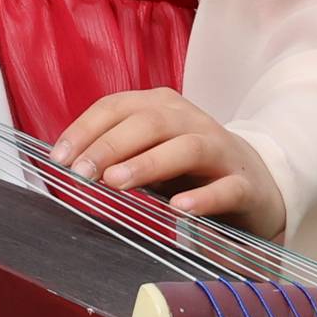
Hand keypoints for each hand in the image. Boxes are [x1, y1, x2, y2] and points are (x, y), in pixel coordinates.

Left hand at [49, 89, 284, 234]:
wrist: (257, 183)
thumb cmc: (190, 169)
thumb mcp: (149, 153)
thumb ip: (116, 154)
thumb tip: (67, 164)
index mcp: (163, 107)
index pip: (117, 106)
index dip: (85, 129)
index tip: (59, 157)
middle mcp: (192, 122)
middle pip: (149, 122)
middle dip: (110, 145)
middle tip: (82, 173)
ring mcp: (221, 151)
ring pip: (186, 148)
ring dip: (149, 163)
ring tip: (116, 182)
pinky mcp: (245, 184)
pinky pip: (225, 188)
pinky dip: (202, 197)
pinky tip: (179, 210)